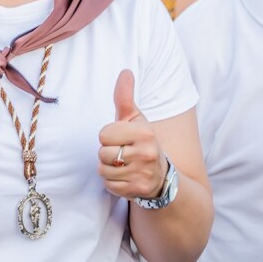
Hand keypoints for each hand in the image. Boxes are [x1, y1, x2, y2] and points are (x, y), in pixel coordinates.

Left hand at [98, 70, 166, 199]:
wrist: (161, 176)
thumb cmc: (142, 142)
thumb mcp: (136, 119)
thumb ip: (125, 97)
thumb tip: (125, 72)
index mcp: (145, 132)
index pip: (103, 134)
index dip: (108, 137)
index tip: (122, 139)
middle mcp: (146, 153)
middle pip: (102, 153)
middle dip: (108, 154)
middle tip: (123, 154)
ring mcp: (143, 173)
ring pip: (103, 171)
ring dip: (109, 170)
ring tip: (124, 166)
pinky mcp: (138, 190)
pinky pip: (109, 185)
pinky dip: (113, 183)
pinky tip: (126, 177)